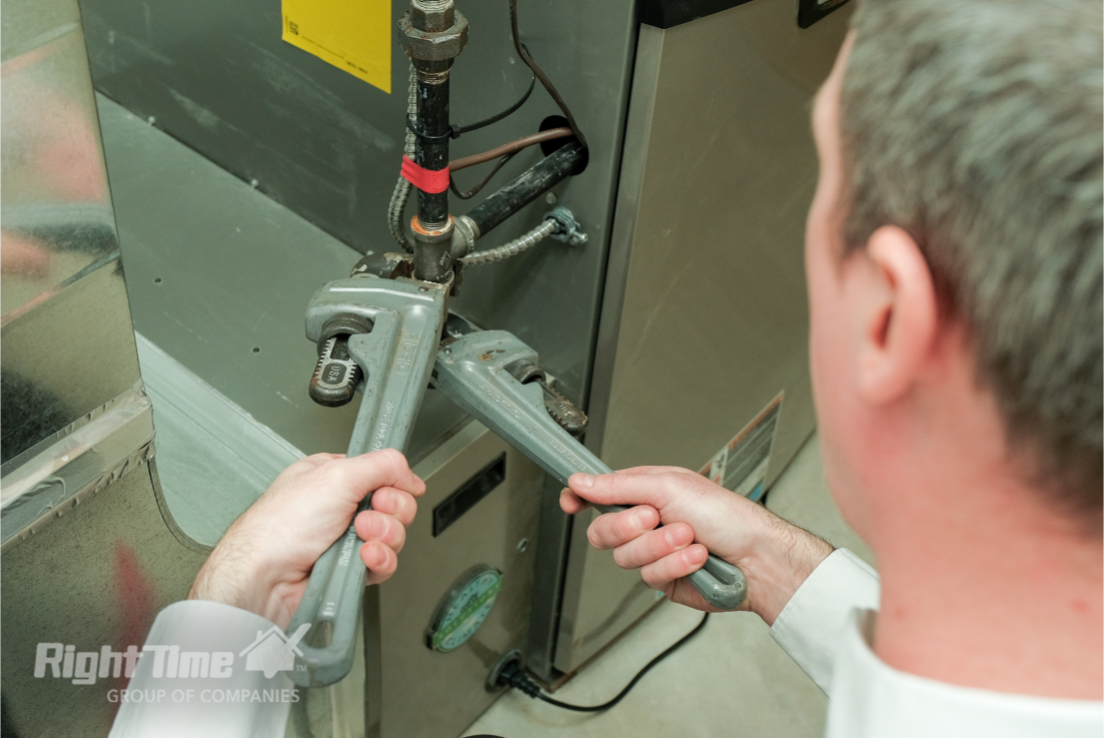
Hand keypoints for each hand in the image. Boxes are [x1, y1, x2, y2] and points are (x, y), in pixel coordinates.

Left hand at [189, 449, 425, 628]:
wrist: (266, 577)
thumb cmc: (280, 527)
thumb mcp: (337, 475)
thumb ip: (382, 464)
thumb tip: (410, 472)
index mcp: (334, 477)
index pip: (383, 473)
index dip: (393, 482)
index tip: (385, 489)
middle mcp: (341, 506)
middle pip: (394, 504)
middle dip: (388, 510)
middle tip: (365, 515)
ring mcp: (347, 539)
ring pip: (393, 534)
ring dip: (383, 535)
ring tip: (359, 537)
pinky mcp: (351, 568)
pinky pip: (385, 562)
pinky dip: (379, 560)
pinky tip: (364, 557)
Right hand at [560, 466, 831, 624]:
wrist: (756, 557)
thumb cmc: (726, 515)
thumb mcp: (668, 485)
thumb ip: (618, 485)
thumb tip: (580, 481)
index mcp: (646, 492)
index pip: (600, 494)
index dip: (581, 498)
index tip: (570, 501)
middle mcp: (647, 523)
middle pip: (602, 531)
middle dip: (628, 527)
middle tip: (653, 518)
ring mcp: (654, 553)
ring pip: (625, 558)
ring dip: (660, 547)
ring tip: (689, 538)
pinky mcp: (664, 579)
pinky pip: (649, 578)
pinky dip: (675, 565)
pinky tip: (696, 558)